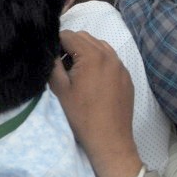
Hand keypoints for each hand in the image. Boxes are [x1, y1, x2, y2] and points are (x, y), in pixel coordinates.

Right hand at [50, 30, 140, 176]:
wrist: (110, 140)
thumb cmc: (81, 115)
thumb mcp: (60, 89)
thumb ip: (53, 64)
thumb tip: (49, 50)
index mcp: (92, 56)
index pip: (68, 35)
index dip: (56, 44)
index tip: (51, 59)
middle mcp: (110, 55)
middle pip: (85, 37)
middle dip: (71, 46)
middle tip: (62, 66)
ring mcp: (121, 66)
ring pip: (99, 46)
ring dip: (86, 52)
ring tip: (77, 73)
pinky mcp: (127, 77)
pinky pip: (111, 60)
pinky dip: (99, 62)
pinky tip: (93, 82)